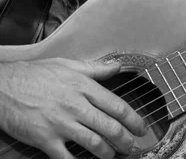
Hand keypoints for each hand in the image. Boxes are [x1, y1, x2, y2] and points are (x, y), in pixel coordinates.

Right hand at [0, 58, 146, 158]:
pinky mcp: (45, 139)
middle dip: (126, 140)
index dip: (134, 119)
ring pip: (94, 143)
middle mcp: (76, 106)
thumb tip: (117, 66)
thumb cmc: (34, 75)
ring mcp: (61, 123)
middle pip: (110, 127)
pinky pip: (66, 157)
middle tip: (133, 146)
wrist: (3, 86)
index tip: (141, 127)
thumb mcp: (67, 65)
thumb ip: (95, 68)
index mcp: (84, 87)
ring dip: (108, 153)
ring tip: (114, 155)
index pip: (117, 106)